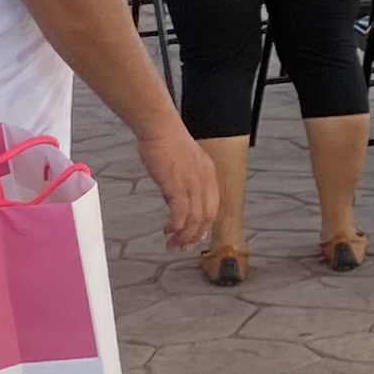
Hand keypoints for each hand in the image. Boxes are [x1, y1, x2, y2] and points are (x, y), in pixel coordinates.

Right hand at [138, 119, 217, 248]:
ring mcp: (193, 184)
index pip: (213, 206)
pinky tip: (169, 230)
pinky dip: (177, 226)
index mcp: (208, 174)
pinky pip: (181, 213)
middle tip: (182, 245)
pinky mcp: (178, 186)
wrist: (159, 128)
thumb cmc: (165, 141)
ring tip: (173, 243)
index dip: (204, 224)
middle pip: (207, 217)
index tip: (194, 234)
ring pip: (195, 219)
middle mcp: (205, 181)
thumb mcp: (182, 163)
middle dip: (195, 235)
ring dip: (184, 235)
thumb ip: (182, 182)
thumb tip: (173, 201)